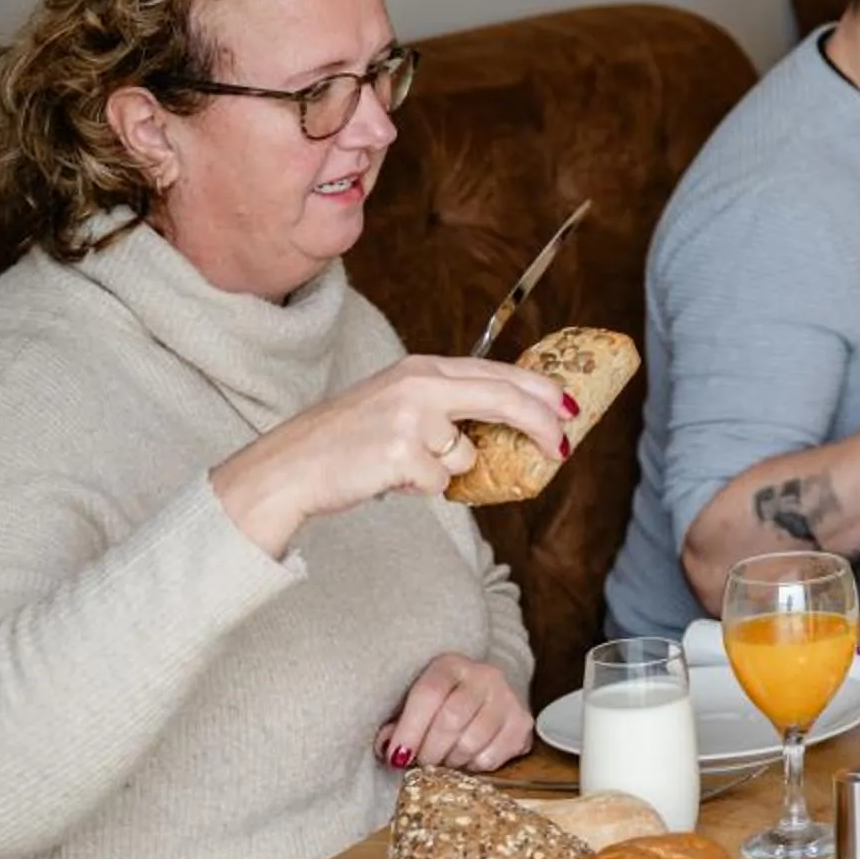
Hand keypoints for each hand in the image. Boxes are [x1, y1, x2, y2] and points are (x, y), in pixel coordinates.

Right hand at [211, 355, 570, 558]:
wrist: (290, 467)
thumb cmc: (347, 442)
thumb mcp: (397, 404)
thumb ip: (446, 405)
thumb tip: (505, 426)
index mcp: (420, 369)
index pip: (495, 373)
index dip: (538, 391)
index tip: (569, 407)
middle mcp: (418, 386)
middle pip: (502, 399)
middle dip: (541, 424)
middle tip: (564, 446)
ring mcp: (410, 419)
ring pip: (466, 455)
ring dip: (445, 471)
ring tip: (401, 464)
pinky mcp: (401, 454)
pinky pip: (439, 483)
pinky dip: (420, 488)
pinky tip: (387, 477)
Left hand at [377, 652, 534, 772]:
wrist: (485, 692)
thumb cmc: (442, 701)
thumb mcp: (416, 701)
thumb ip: (398, 722)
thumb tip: (387, 750)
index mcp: (451, 665)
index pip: (428, 694)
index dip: (409, 730)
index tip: (396, 756)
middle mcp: (485, 676)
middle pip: (452, 720)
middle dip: (429, 750)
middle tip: (420, 763)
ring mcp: (508, 699)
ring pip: (472, 742)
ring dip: (450, 761)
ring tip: (442, 760)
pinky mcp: (523, 724)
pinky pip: (492, 757)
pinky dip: (472, 766)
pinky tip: (465, 759)